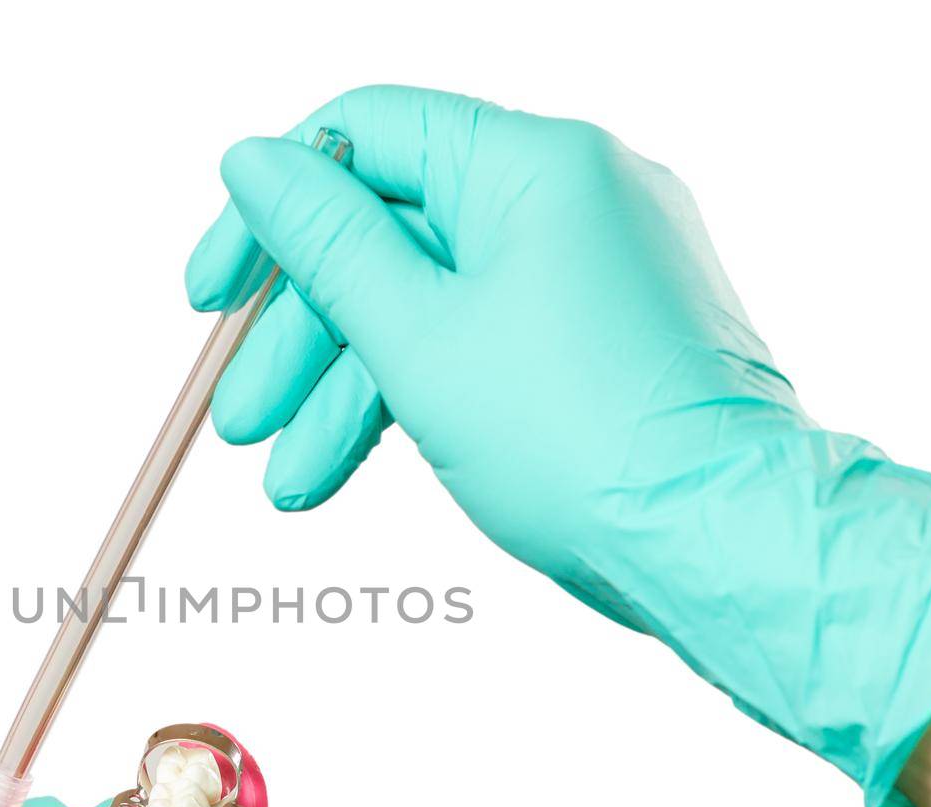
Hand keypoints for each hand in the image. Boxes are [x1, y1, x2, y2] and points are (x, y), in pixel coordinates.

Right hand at [187, 85, 930, 806]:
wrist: (722, 546)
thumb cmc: (582, 443)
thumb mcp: (417, 338)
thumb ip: (324, 244)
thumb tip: (251, 160)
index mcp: (533, 163)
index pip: (366, 135)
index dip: (270, 212)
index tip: (209, 292)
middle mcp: (572, 194)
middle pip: (390, 236)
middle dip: (301, 339)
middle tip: (235, 420)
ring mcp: (593, 267)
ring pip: (430, 305)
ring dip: (346, 393)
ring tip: (289, 485)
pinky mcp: (602, 335)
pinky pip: (483, 341)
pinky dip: (417, 399)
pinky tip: (351, 467)